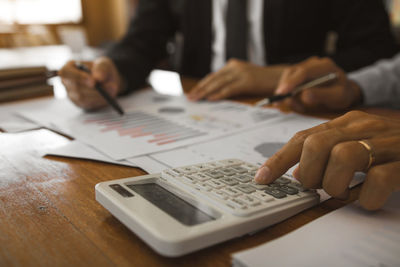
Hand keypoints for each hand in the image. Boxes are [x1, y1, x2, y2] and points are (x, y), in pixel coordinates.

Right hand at [59, 57, 122, 109]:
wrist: (107, 80)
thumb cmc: (101, 69)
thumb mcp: (104, 64)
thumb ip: (101, 68)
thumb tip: (98, 78)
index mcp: (69, 68)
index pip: (67, 72)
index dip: (79, 77)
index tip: (93, 81)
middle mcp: (67, 82)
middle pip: (76, 87)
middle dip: (94, 89)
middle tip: (110, 86)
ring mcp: (72, 94)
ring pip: (83, 98)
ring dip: (99, 95)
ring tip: (113, 88)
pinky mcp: (80, 103)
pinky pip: (89, 104)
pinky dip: (100, 101)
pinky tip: (109, 96)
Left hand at [187, 59, 284, 100]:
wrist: (281, 78)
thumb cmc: (262, 82)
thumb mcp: (244, 80)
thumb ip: (231, 83)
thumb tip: (214, 94)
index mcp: (232, 66)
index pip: (213, 76)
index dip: (202, 85)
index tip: (192, 92)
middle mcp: (235, 67)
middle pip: (213, 79)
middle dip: (200, 89)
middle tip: (190, 97)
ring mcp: (241, 73)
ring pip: (218, 83)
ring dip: (205, 92)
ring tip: (196, 99)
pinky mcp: (247, 81)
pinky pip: (229, 88)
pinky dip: (219, 94)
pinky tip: (210, 99)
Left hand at [254, 111, 399, 209]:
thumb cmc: (389, 146)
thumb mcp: (355, 142)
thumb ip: (327, 151)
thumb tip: (295, 172)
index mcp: (345, 123)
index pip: (302, 137)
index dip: (278, 159)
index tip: (261, 179)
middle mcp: (362, 127)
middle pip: (317, 144)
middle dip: (308, 172)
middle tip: (316, 186)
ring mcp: (386, 143)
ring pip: (344, 156)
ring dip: (335, 184)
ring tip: (341, 192)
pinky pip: (380, 179)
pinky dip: (367, 197)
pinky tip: (367, 200)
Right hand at [274, 57, 361, 111]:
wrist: (342, 90)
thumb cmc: (341, 94)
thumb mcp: (337, 97)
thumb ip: (322, 95)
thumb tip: (304, 95)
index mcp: (326, 66)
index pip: (305, 72)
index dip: (292, 82)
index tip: (282, 93)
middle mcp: (314, 63)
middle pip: (292, 73)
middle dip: (285, 89)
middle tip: (281, 104)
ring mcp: (305, 66)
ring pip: (287, 77)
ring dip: (286, 93)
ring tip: (298, 106)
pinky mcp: (299, 72)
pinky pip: (287, 81)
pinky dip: (287, 93)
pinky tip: (296, 102)